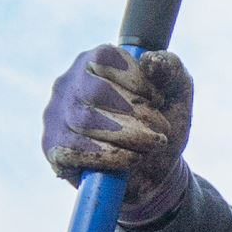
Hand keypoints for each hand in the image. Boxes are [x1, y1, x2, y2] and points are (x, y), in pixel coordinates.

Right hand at [43, 44, 193, 223]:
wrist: (156, 173)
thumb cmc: (161, 126)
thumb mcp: (177, 94)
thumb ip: (171, 68)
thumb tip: (150, 61)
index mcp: (93, 63)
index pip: (105, 58)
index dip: (136, 80)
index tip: (160, 100)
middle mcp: (69, 85)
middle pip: (95, 91)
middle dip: (136, 113)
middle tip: (161, 130)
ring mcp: (57, 116)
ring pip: (85, 121)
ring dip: (127, 136)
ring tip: (152, 145)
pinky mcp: (54, 149)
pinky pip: (73, 151)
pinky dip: (108, 157)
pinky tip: (131, 160)